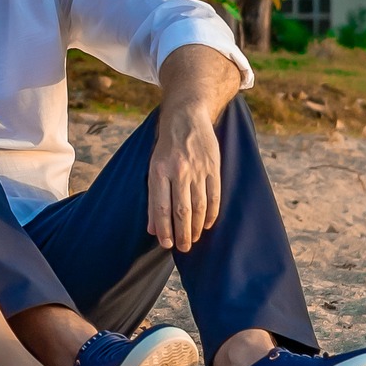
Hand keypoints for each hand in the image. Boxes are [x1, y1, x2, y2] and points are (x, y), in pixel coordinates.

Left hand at [147, 108, 220, 253]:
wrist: (187, 117)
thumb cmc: (166, 146)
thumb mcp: (153, 167)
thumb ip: (153, 198)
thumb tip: (151, 228)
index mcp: (159, 170)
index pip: (161, 207)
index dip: (164, 229)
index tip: (166, 244)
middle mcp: (178, 171)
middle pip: (181, 211)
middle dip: (183, 234)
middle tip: (183, 248)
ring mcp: (198, 169)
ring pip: (198, 206)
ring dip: (197, 227)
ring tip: (194, 239)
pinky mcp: (213, 167)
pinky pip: (214, 196)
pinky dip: (211, 213)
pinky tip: (207, 224)